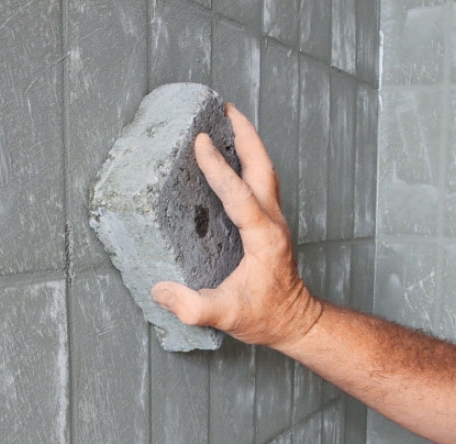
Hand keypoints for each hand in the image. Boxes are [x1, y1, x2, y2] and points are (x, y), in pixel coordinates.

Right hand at [150, 104, 322, 350]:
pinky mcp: (270, 226)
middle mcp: (273, 223)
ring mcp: (274, 222)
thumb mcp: (226, 316)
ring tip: (228, 122)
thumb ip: (193, 307)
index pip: (238, 194)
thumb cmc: (266, 317)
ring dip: (249, 144)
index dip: (218, 168)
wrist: (295, 322)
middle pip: (263, 167)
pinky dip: (248, 163)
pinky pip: (260, 184)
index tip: (199, 142)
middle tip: (224, 109)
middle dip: (245, 135)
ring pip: (265, 171)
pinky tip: (233, 162)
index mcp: (263, 238)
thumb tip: (160, 290)